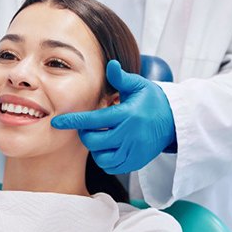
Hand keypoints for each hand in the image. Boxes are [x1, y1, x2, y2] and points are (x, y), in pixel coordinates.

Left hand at [51, 60, 175, 173]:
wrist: (174, 121)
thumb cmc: (152, 100)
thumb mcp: (139, 85)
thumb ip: (121, 78)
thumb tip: (110, 64)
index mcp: (127, 115)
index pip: (94, 120)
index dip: (73, 121)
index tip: (57, 122)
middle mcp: (130, 135)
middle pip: (94, 141)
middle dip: (85, 134)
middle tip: (89, 127)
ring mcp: (134, 151)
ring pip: (101, 157)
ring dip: (96, 148)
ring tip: (102, 136)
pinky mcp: (137, 162)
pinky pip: (112, 166)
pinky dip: (105, 159)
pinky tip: (109, 147)